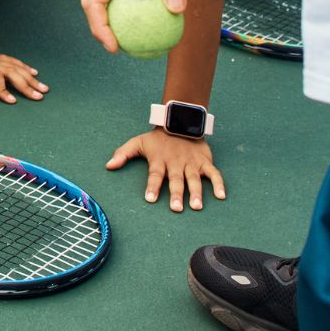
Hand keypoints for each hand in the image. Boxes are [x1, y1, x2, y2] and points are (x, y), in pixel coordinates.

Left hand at [0, 6, 45, 101]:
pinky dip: (24, 68)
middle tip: (40, 97)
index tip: (13, 100)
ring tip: (44, 89)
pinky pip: (13, 62)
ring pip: (16, 69)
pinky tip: (33, 73)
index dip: (3, 90)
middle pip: (12, 76)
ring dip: (30, 79)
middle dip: (26, 87)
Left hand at [108, 128, 226, 212]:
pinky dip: (219, 184)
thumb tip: (108, 166)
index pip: (155, 175)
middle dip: (176, 194)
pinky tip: (221, 196)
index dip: (152, 186)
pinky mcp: (204, 161)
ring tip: (197, 206)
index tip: (149, 198)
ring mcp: (191, 163)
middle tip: (176, 208)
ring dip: (196, 192)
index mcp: (159, 160)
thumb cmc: (158, 139)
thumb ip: (123, 154)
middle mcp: (176, 163)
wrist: (179, 122)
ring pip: (194, 179)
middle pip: (176, 180)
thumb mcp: (138, 142)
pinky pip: (214, 173)